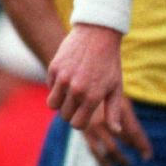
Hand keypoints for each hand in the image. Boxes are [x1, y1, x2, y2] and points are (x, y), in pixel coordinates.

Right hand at [46, 24, 149, 165]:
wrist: (98, 34)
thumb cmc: (110, 63)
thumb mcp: (116, 87)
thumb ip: (114, 111)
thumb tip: (116, 132)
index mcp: (93, 97)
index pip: (77, 124)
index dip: (80, 122)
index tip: (84, 115)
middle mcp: (77, 89)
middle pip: (65, 116)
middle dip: (71, 113)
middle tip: (79, 103)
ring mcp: (63, 78)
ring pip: (53, 105)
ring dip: (60, 103)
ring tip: (70, 94)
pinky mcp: (54, 68)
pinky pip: (50, 87)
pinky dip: (56, 87)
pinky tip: (67, 78)